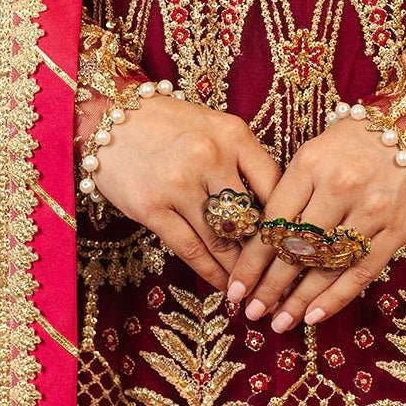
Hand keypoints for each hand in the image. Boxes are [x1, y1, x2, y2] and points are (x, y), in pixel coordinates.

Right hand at [94, 96, 281, 290]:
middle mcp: (211, 157)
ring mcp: (180, 184)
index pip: (276, 186)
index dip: (287, 221)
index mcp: (235, 135)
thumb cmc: (170, 125)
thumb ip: (244, 161)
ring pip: (222, 241)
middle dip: (267, 254)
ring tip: (253, 287)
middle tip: (280, 277)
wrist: (110, 119)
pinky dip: (211, 272)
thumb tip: (275, 210)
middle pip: (252, 218)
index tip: (294, 245)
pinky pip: (192, 250)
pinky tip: (223, 283)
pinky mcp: (153, 208)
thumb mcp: (215, 129)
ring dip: (240, 270)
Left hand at [226, 117, 405, 329]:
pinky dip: (335, 298)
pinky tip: (313, 315)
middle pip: (297, 249)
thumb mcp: (313, 150)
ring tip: (279, 321)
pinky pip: (362, 272)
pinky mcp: (397, 228)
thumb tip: (259, 242)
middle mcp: (340, 187)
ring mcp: (371, 209)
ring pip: (327, 266)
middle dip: (270, 286)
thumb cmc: (354, 140)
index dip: (251, 261)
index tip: (236, 286)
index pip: (273, 222)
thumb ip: (289, 191)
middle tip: (251, 310)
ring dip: (299, 300)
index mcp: (311, 163)